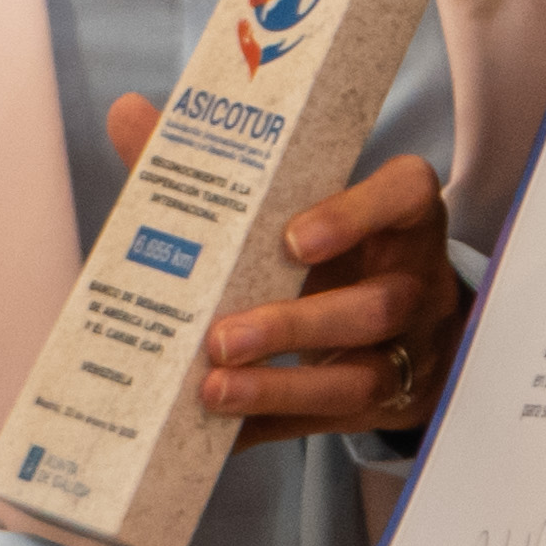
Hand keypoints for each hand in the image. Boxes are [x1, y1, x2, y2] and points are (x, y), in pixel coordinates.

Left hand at [98, 96, 462, 438]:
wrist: (396, 320)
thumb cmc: (333, 244)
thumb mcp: (296, 202)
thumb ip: (219, 165)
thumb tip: (130, 115)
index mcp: (402, 214)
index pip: (403, 197)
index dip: (355, 216)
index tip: (292, 237)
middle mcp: (415, 280)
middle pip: (377, 304)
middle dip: (296, 324)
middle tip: (223, 338)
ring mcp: (407, 347)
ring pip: (360, 376)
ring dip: (282, 388)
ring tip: (214, 391)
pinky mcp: (381, 401)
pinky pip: (329, 422)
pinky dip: (270, 425)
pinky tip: (216, 430)